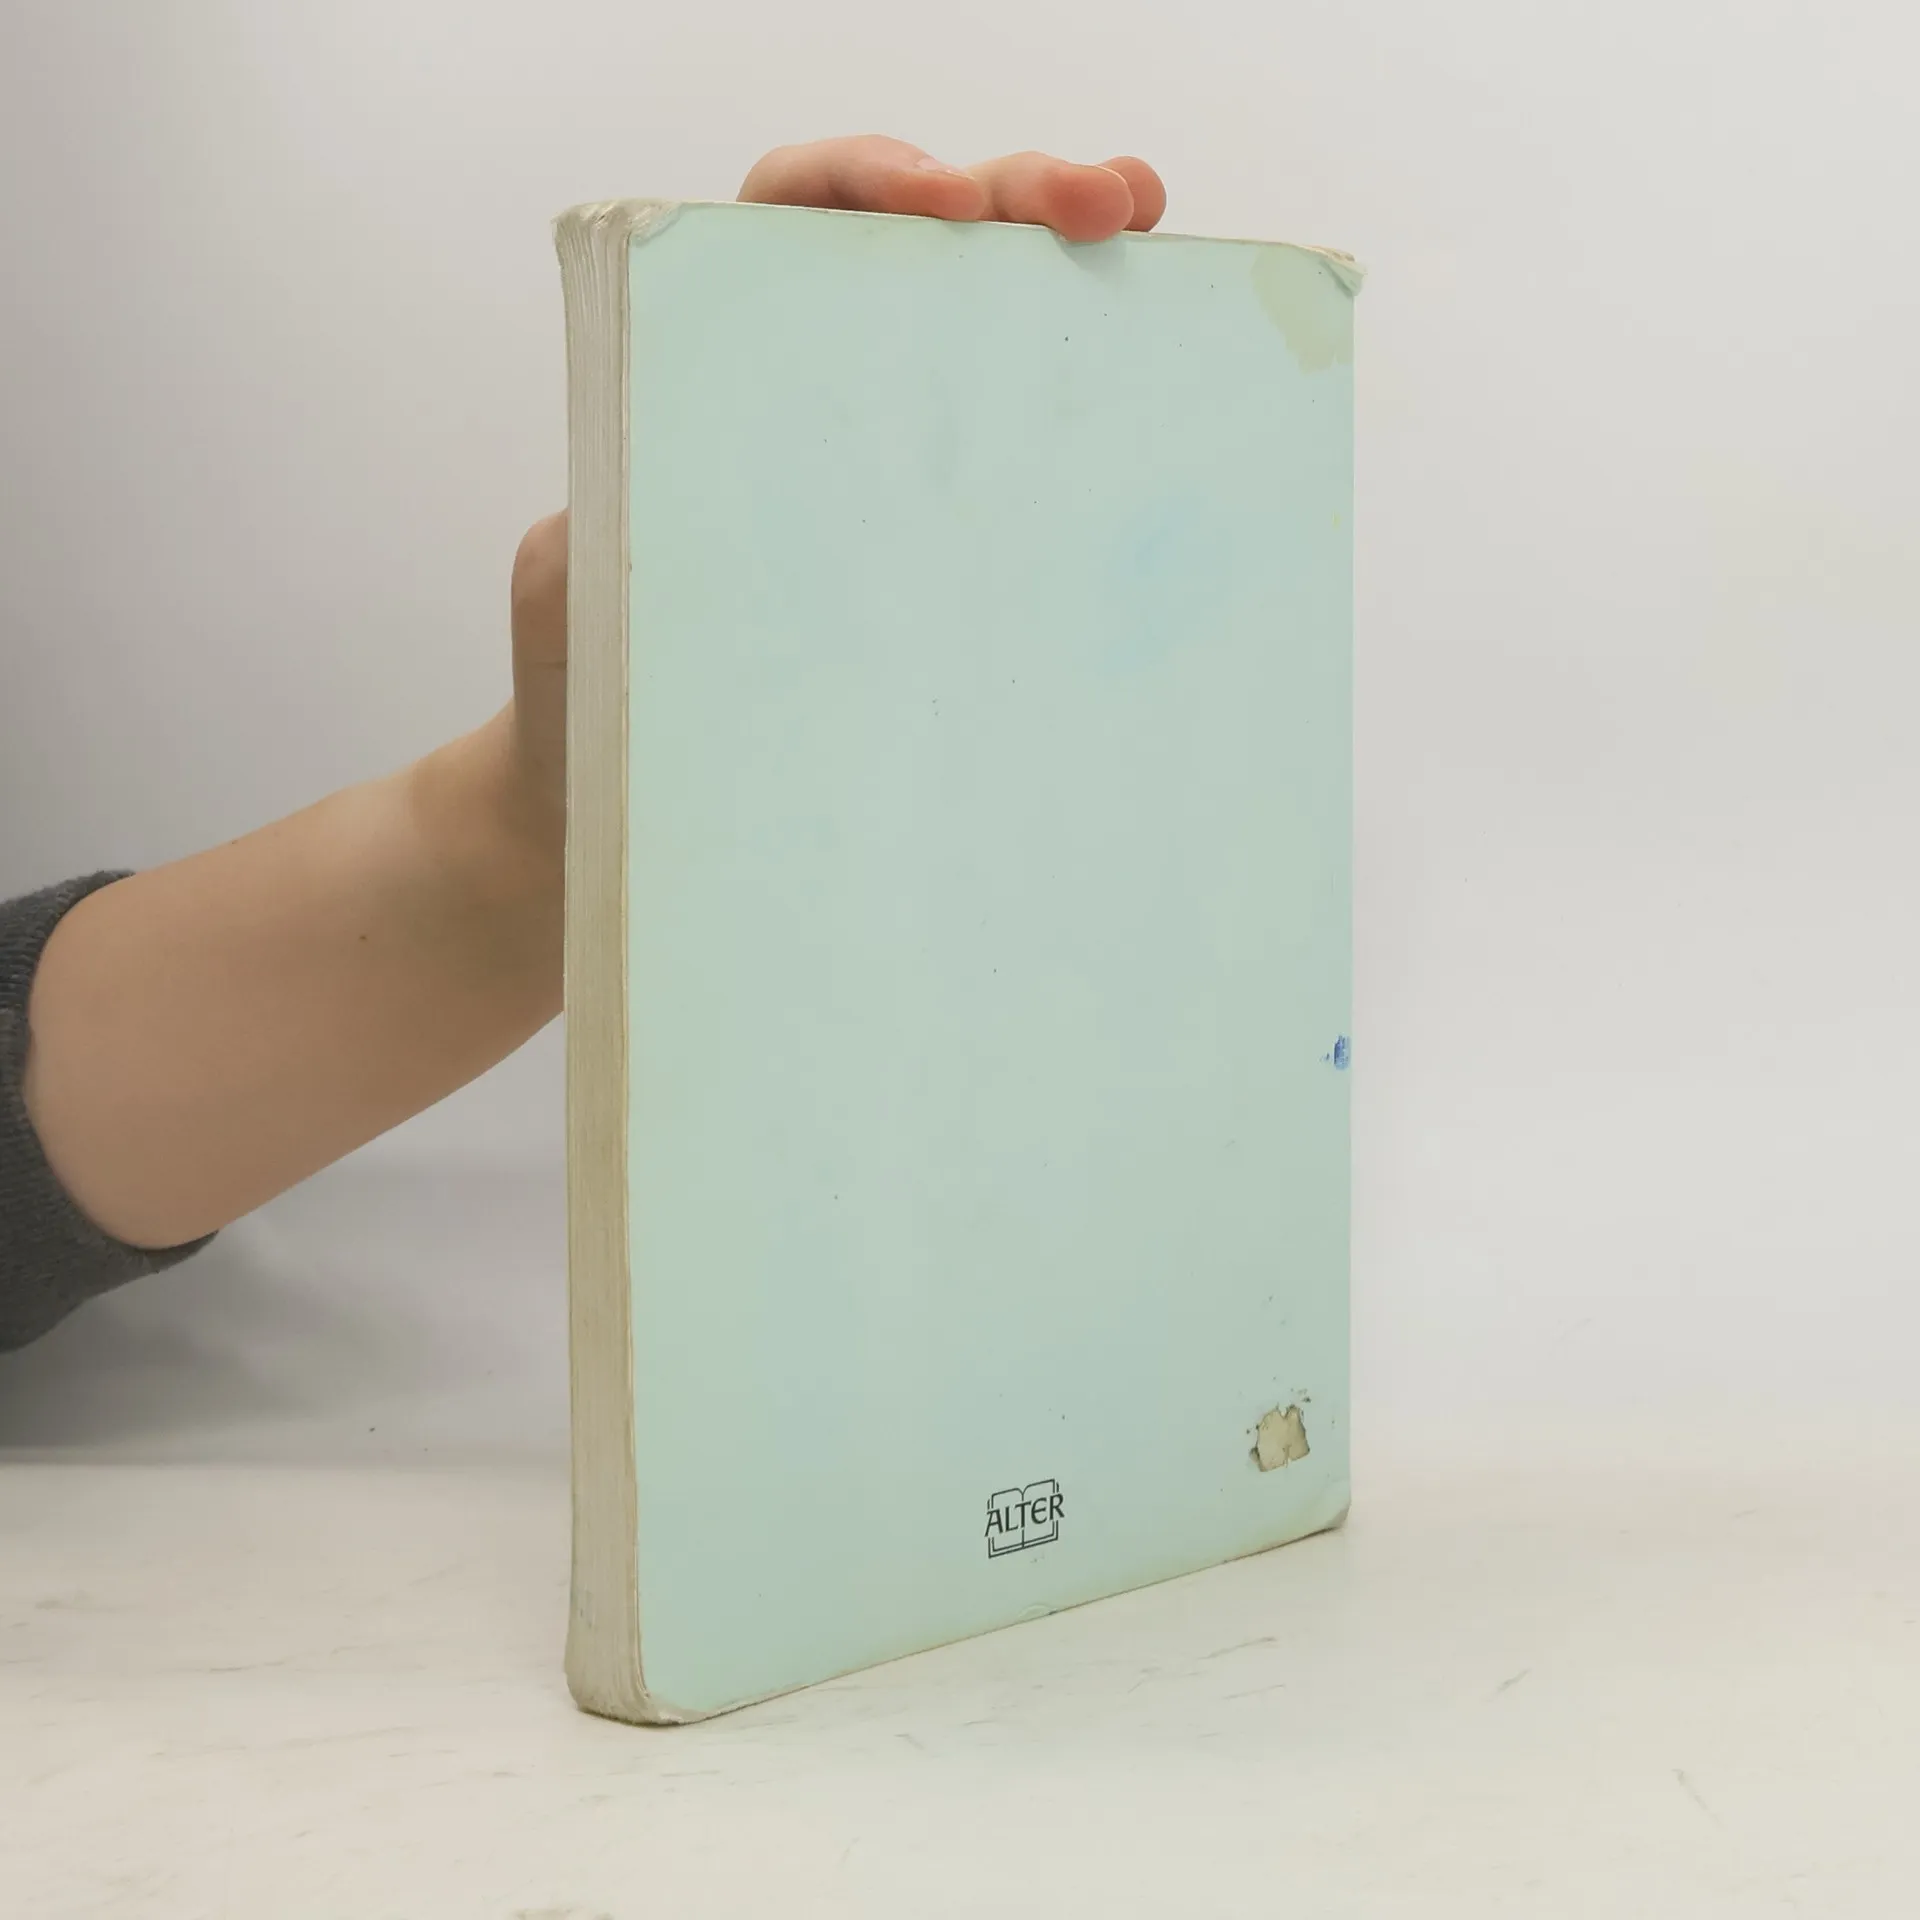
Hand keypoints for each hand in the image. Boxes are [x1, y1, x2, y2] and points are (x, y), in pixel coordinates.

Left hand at [500, 135, 1167, 859]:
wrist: (623, 797)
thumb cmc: (587, 686)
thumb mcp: (578, 586)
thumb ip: (601, 522)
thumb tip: (656, 496)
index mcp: (716, 358)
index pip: (792, 211)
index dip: (869, 177)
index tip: (942, 205)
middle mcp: (816, 385)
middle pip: (922, 240)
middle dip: (1017, 194)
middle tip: (1107, 205)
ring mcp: (888, 456)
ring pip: (989, 321)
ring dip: (1074, 261)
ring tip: (1151, 233)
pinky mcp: (941, 536)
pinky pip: (1018, 448)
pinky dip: (1088, 390)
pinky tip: (1157, 375)